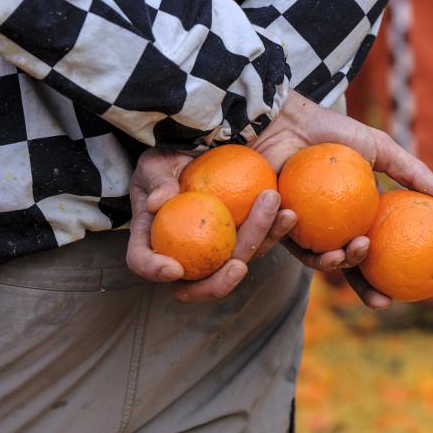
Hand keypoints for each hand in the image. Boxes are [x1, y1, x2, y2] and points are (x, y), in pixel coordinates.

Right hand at [126, 148, 296, 302]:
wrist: (198, 148)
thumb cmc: (167, 155)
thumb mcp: (156, 162)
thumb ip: (157, 181)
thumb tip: (157, 204)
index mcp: (152, 238)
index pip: (143, 262)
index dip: (154, 270)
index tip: (174, 269)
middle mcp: (184, 254)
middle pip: (197, 283)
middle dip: (219, 283)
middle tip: (237, 266)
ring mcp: (217, 249)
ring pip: (238, 262)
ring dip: (258, 244)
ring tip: (273, 219)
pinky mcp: (244, 237)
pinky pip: (262, 240)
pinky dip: (276, 230)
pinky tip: (289, 214)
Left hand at [249, 90, 432, 308]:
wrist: (288, 121)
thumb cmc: (332, 132)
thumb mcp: (378, 148)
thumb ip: (411, 172)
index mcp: (354, 216)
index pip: (373, 253)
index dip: (386, 277)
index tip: (404, 292)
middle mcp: (329, 227)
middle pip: (348, 269)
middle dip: (365, 290)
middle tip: (382, 300)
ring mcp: (302, 228)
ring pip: (319, 261)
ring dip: (336, 265)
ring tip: (350, 250)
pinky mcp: (272, 223)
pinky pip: (286, 242)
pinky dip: (300, 240)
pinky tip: (308, 227)